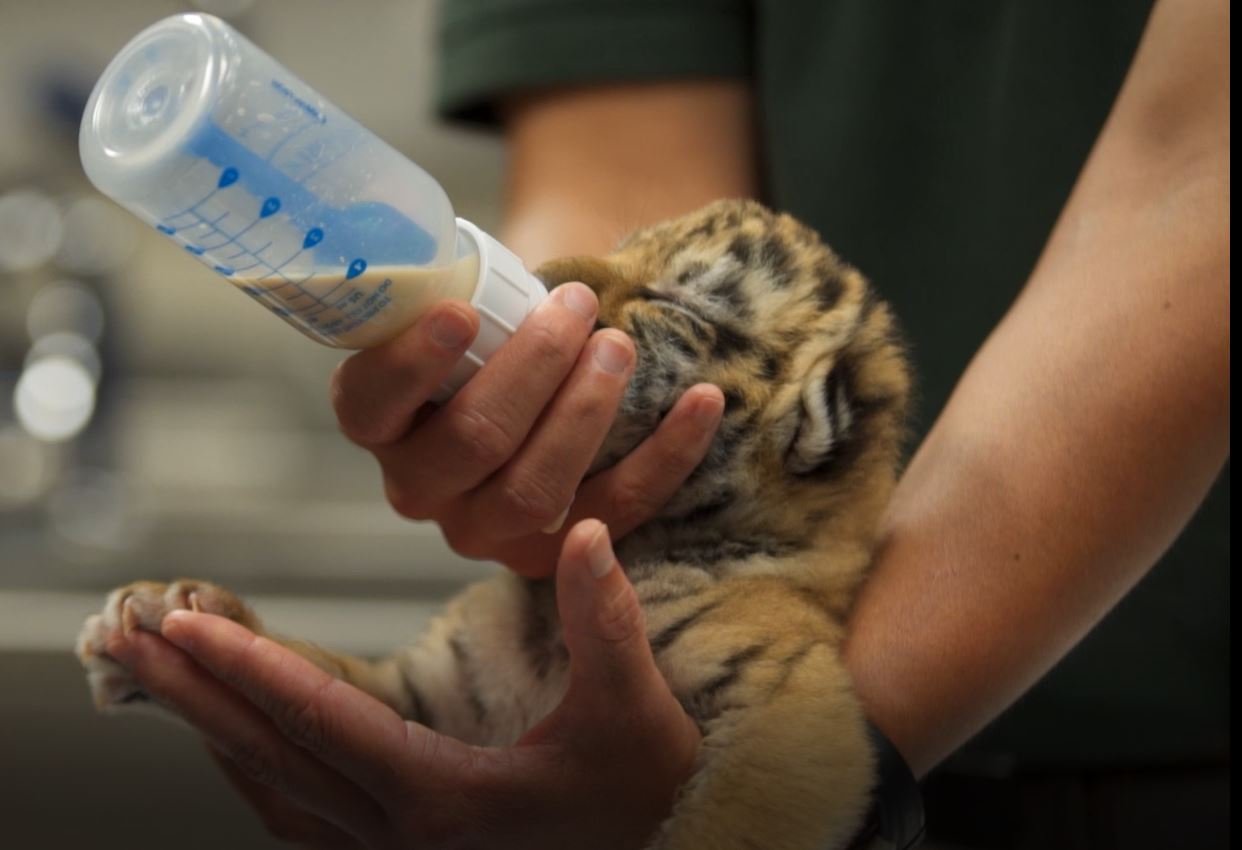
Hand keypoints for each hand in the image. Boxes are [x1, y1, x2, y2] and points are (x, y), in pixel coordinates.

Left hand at [105, 520, 700, 849]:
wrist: (662, 848)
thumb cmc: (644, 790)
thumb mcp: (634, 709)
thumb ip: (604, 620)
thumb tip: (587, 531)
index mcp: (442, 799)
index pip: (323, 724)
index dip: (250, 670)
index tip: (185, 624)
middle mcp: (399, 834)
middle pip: (273, 756)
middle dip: (194, 693)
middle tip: (126, 636)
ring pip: (274, 788)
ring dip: (211, 727)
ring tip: (157, 674)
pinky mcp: (398, 848)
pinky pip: (297, 812)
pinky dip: (251, 767)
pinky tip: (230, 739)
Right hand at [330, 285, 724, 576]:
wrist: (531, 391)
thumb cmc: (492, 334)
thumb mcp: (463, 310)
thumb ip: (467, 293)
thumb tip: (505, 258)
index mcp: (379, 424)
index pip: (372, 404)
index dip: (412, 364)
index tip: (463, 312)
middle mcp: (418, 488)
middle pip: (471, 442)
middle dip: (533, 370)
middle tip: (577, 309)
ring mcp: (482, 528)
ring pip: (534, 489)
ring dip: (586, 412)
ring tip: (620, 347)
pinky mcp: (551, 551)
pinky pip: (618, 507)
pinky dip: (670, 453)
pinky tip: (705, 399)